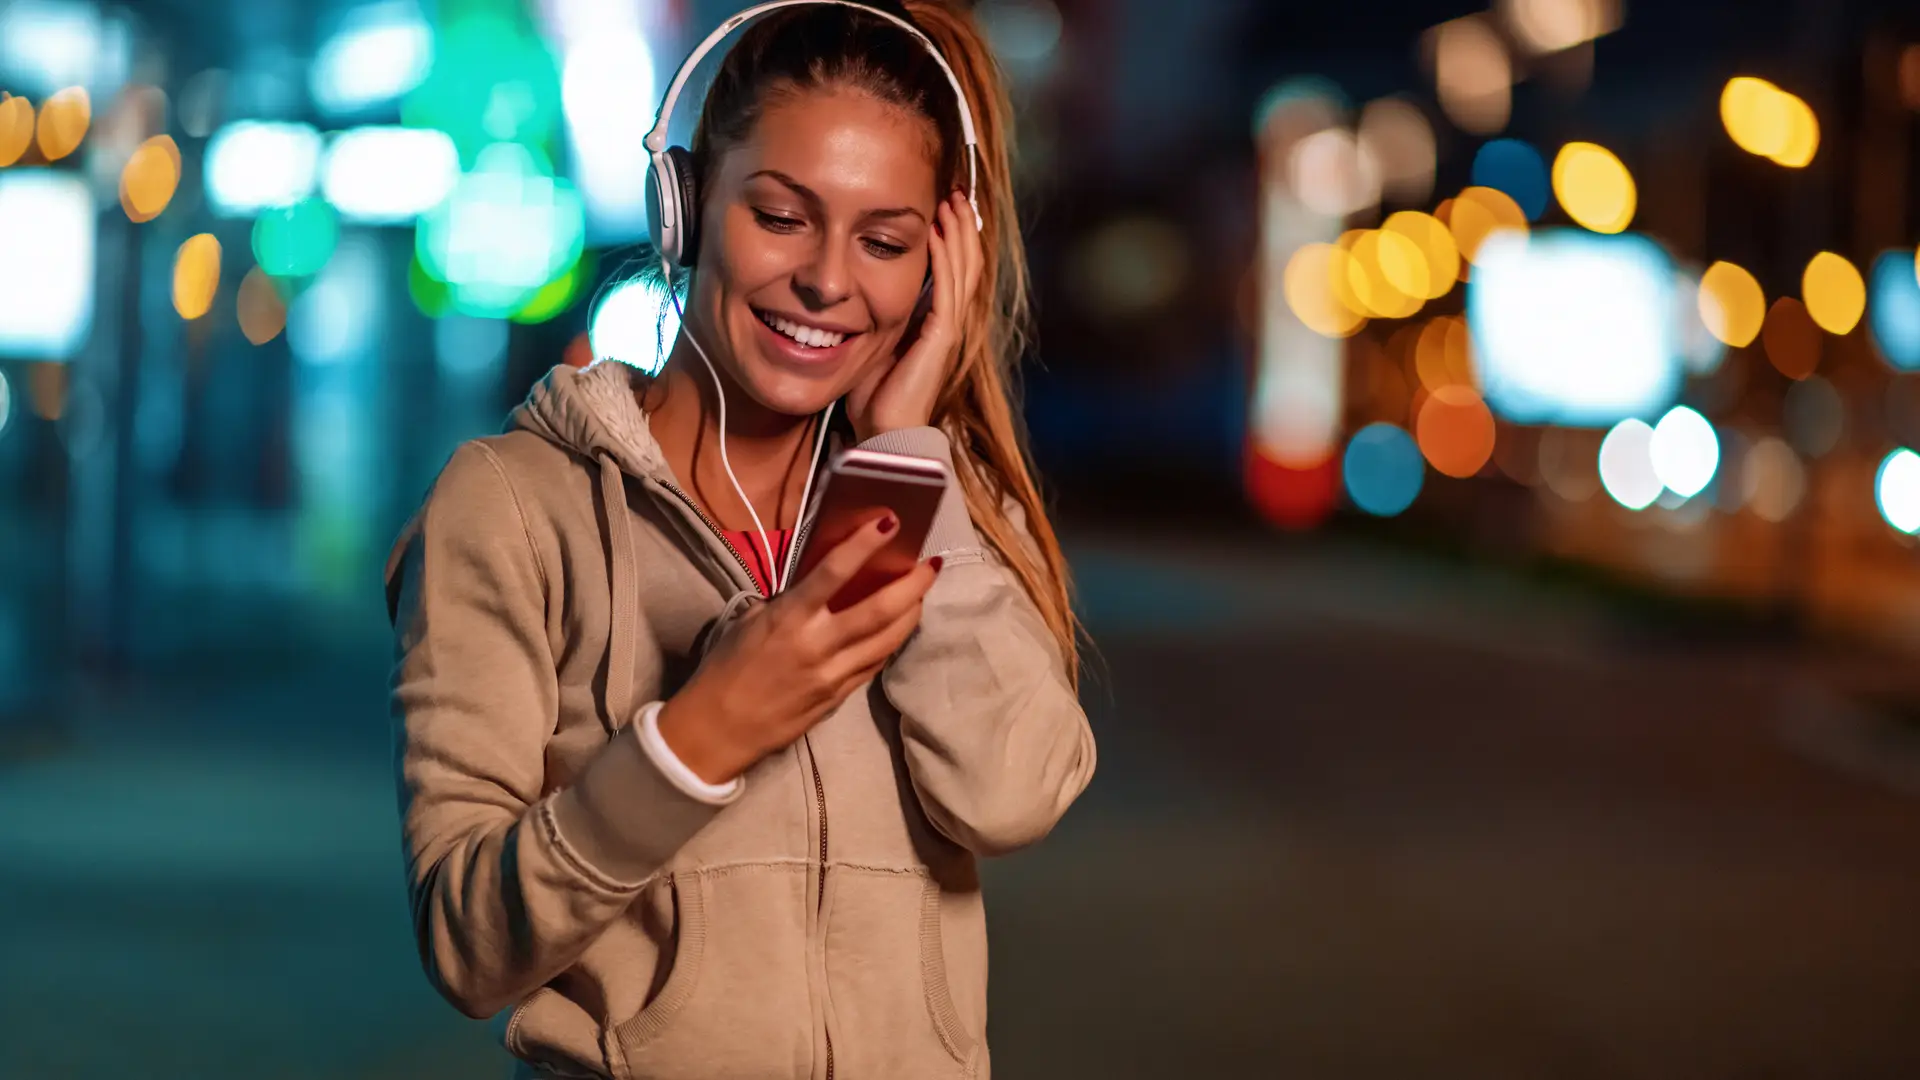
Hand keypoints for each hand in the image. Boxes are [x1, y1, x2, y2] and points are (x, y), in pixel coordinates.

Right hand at [654, 514, 941, 784]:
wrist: (718, 731)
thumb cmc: (724, 670)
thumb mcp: (749, 622)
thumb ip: (786, 602)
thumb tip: (817, 587)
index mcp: (789, 619)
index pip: (834, 573)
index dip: (865, 545)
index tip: (891, 521)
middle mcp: (817, 645)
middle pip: (879, 610)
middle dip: (912, 584)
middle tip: (931, 563)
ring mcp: (833, 675)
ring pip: (887, 640)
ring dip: (911, 612)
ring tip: (923, 592)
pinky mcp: (839, 698)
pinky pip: (875, 664)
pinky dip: (892, 641)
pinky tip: (900, 627)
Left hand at [846, 190, 984, 440]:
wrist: (884, 432)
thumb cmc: (876, 396)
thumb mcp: (876, 344)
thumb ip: (877, 316)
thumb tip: (857, 293)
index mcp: (937, 323)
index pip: (954, 271)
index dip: (953, 239)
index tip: (942, 208)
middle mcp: (949, 322)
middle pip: (967, 264)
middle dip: (962, 227)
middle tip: (954, 192)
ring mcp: (948, 329)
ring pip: (964, 270)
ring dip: (958, 233)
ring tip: (952, 201)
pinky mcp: (940, 337)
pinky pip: (946, 289)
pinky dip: (943, 259)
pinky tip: (936, 233)